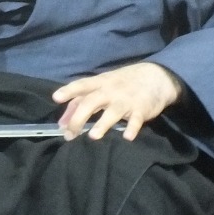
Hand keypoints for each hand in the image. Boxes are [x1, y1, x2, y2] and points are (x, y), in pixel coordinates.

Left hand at [52, 62, 182, 141]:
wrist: (157, 77)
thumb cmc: (123, 83)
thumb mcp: (102, 86)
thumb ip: (81, 102)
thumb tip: (61, 123)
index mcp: (100, 83)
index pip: (82, 85)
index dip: (69, 91)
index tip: (56, 98)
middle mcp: (111, 90)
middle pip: (91, 102)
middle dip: (79, 117)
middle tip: (69, 134)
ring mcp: (126, 100)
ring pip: (113, 112)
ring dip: (103, 124)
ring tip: (93, 136)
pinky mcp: (141, 110)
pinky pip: (136, 120)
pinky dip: (132, 128)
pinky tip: (127, 137)